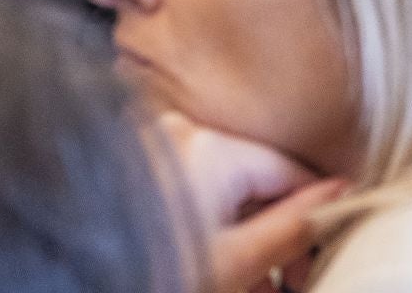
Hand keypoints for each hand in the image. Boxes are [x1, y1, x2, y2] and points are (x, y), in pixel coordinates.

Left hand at [149, 112, 345, 292]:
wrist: (70, 275)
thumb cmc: (151, 270)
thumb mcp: (237, 261)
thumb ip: (294, 226)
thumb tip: (341, 195)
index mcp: (211, 148)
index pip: (289, 170)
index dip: (316, 217)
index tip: (325, 256)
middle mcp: (180, 134)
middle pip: (254, 181)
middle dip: (276, 237)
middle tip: (287, 284)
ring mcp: (152, 149)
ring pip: (221, 191)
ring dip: (244, 239)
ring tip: (254, 286)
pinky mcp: (131, 168)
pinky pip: (188, 192)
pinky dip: (208, 227)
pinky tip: (218, 270)